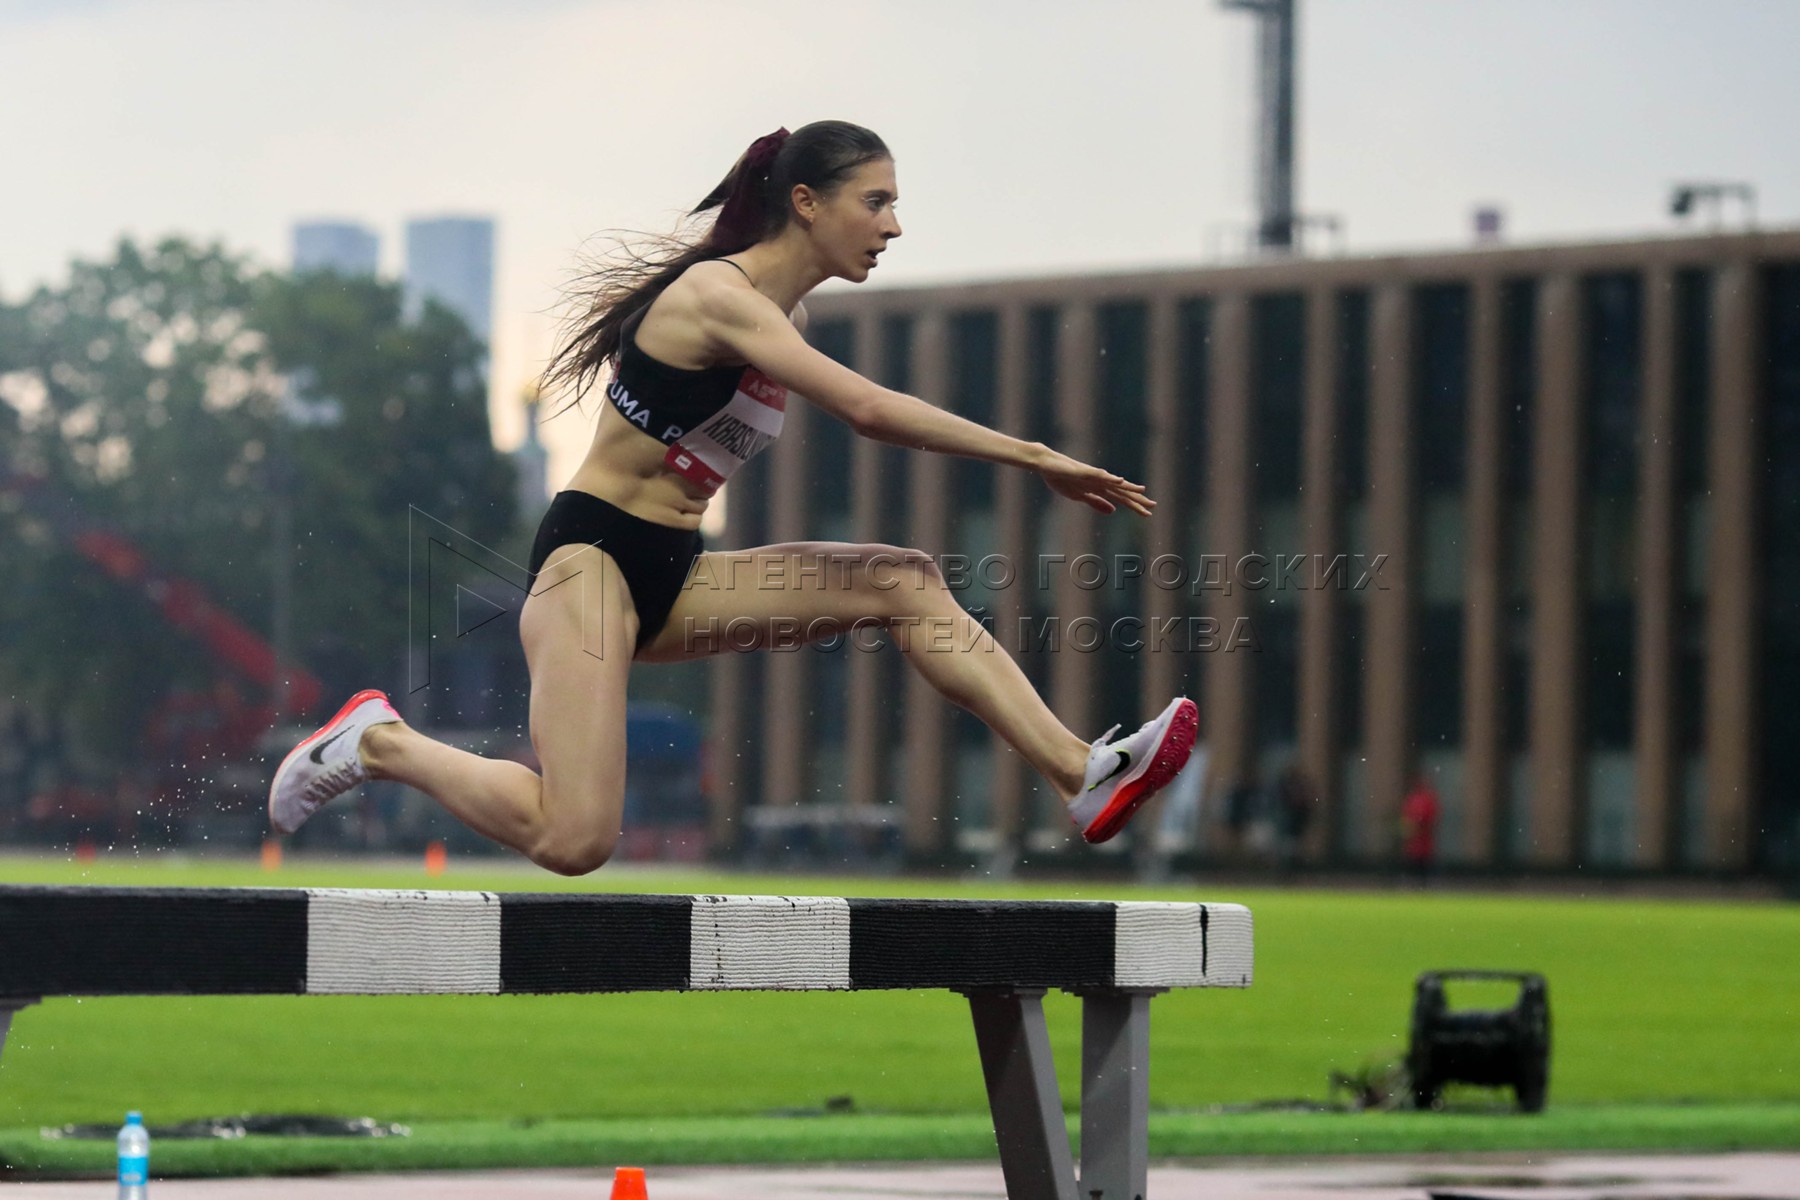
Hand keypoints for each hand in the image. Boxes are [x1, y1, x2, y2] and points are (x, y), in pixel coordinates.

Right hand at [1034, 446, 1154, 515]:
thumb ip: (1097, 502)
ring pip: (1113, 483)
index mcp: (1099, 489)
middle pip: (1122, 492)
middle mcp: (1100, 481)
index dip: (1134, 506)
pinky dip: (1110, 478)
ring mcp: (1093, 476)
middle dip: (1137, 499)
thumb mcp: (1080, 496)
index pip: (1121, 499)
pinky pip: (1099, 475)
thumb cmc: (1061, 479)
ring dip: (1128, 487)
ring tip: (1143, 491)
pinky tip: (1120, 480)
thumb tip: (1114, 511)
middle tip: (1153, 506)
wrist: (1046, 465)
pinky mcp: (1084, 472)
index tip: (1147, 513)